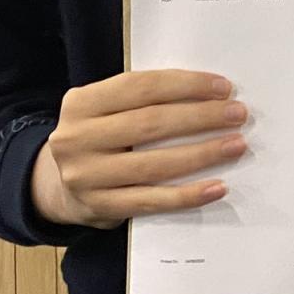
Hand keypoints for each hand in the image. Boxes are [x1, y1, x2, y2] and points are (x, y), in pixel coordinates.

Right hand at [34, 70, 248, 228]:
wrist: (56, 185)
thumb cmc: (99, 136)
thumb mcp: (104, 109)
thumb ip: (141, 99)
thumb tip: (207, 94)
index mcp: (81, 102)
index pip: (141, 87)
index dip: (185, 85)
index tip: (222, 88)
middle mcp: (77, 138)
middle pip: (151, 123)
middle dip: (200, 117)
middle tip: (237, 114)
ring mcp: (86, 176)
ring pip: (155, 164)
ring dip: (203, 154)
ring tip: (236, 145)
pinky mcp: (100, 208)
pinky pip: (152, 201)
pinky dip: (188, 195)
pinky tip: (217, 186)